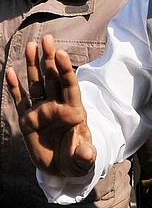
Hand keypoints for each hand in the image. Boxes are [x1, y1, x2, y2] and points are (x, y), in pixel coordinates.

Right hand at [5, 34, 94, 176]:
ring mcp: (41, 111)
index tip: (61, 53)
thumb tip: (86, 151)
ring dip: (33, 66)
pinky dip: (14, 87)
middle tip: (47, 39)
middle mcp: (57, 107)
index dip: (66, 70)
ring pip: (37, 84)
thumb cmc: (76, 161)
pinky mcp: (27, 120)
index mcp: (74, 112)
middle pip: (54, 79)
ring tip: (32, 46)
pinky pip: (20, 100)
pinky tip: (9, 72)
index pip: (70, 86)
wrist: (62, 169)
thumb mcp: (82, 160)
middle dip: (50, 59)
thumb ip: (84, 155)